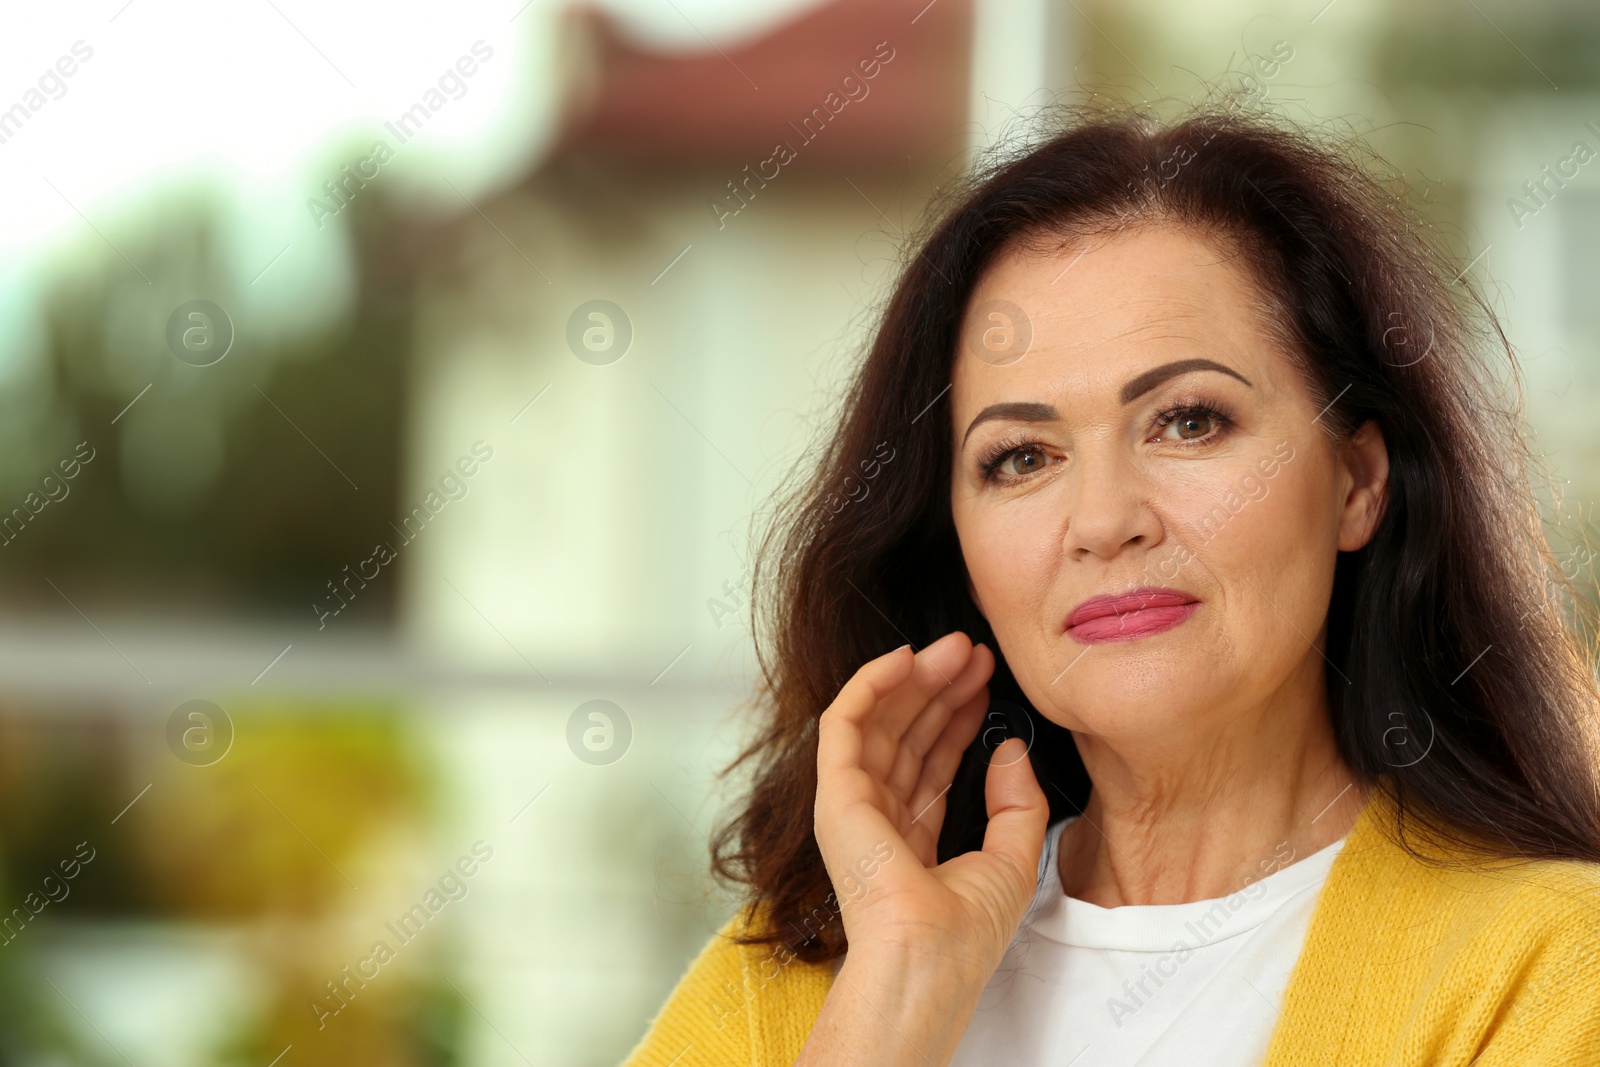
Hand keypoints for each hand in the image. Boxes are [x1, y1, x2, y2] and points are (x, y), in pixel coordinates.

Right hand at [813, 631, 1049, 986]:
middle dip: (941, 688)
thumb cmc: (964, 933)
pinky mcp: (835, 791)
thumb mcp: (1014, 859)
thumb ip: (1017, 803)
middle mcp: (878, 818)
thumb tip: (1010, 748)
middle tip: (975, 652)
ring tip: (956, 647)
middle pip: (907, 733)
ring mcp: (852, 804)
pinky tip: (905, 657)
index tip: (988, 683)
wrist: (928, 958)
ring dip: (916, 678)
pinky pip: (845, 721)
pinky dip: (871, 684)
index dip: (959, 717)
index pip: (931, 762)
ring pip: (881, 720)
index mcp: (911, 840)